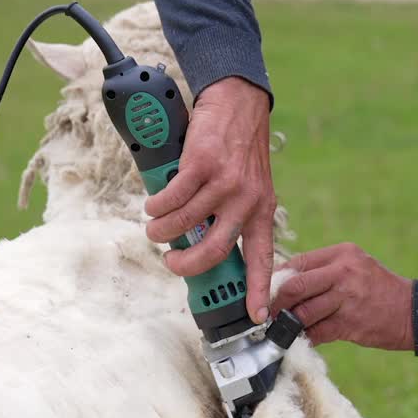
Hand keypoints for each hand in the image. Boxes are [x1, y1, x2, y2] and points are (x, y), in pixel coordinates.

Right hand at [144, 76, 275, 323]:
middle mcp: (247, 200)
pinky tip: (154, 204)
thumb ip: (235, 213)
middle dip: (186, 265)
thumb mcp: (251, 185)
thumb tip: (205, 244)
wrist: (239, 101)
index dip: (260, 291)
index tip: (257, 317)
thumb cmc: (240, 147)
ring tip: (155, 227)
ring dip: (161, 230)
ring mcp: (225, 182)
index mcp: (263, 211)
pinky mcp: (202, 163)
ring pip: (184, 224)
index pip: (263, 258)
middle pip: (214, 251)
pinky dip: (156, 204)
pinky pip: (171, 197)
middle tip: (172, 261)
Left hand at [272, 243, 414, 349]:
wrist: (413, 311)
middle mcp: (344, 272)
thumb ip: (324, 272)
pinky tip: (301, 340)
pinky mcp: (350, 323)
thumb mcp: (354, 268)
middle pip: (296, 285)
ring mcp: (347, 298)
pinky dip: (305, 337)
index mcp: (342, 253)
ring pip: (303, 311)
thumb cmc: (378, 290)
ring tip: (280, 329)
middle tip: (266, 314)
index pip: (299, 262)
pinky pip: (317, 332)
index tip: (266, 292)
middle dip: (276, 302)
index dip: (277, 279)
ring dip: (288, 324)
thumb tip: (286, 285)